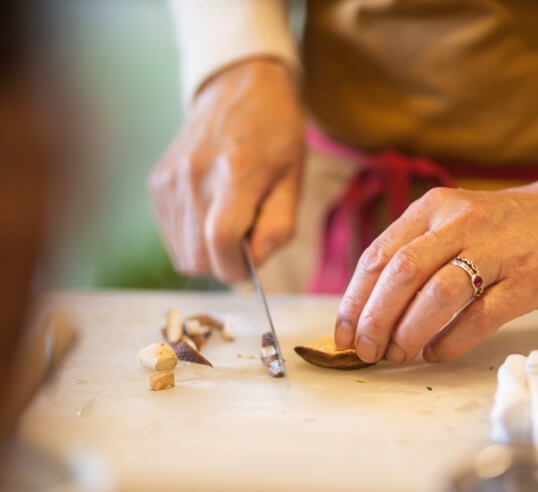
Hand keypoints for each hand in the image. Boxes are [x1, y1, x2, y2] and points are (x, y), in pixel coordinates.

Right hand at [148, 58, 304, 282]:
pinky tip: (210, 214)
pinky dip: (190, 238)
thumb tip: (254, 263)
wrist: (240, 89)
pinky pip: (169, 234)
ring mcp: (171, 178)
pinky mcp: (157, 181)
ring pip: (180, 251)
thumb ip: (278, 226)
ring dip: (206, 253)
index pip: (222, 240)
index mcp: (237, 172)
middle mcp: (196, 174)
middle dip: (223, 264)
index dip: (235, 269)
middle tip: (244, 245)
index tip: (248, 271)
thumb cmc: (276, 136)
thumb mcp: (294, 180)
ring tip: (228, 224)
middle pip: (197, 254)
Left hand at [334, 159, 537, 362]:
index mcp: (433, 208)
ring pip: (438, 293)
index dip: (355, 300)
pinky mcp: (527, 279)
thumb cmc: (505, 227)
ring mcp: (497, 250)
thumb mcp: (453, 221)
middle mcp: (461, 223)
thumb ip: (416, 254)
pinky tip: (437, 353)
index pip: (379, 255)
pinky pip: (480, 315)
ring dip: (409, 332)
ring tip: (398, 355)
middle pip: (402, 273)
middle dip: (375, 319)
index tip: (345, 334)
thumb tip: (370, 310)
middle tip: (367, 351)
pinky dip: (451, 340)